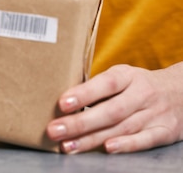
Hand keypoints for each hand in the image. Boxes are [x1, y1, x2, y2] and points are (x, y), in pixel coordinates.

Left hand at [46, 63, 182, 153]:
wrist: (182, 91)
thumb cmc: (138, 84)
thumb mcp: (121, 76)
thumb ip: (97, 87)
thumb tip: (63, 101)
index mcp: (127, 76)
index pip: (105, 84)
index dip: (83, 94)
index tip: (61, 104)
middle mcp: (142, 94)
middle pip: (110, 110)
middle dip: (80, 123)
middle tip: (54, 130)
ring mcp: (155, 114)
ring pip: (122, 128)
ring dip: (92, 139)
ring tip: (68, 145)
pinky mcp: (166, 131)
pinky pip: (145, 140)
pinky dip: (127, 145)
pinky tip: (107, 149)